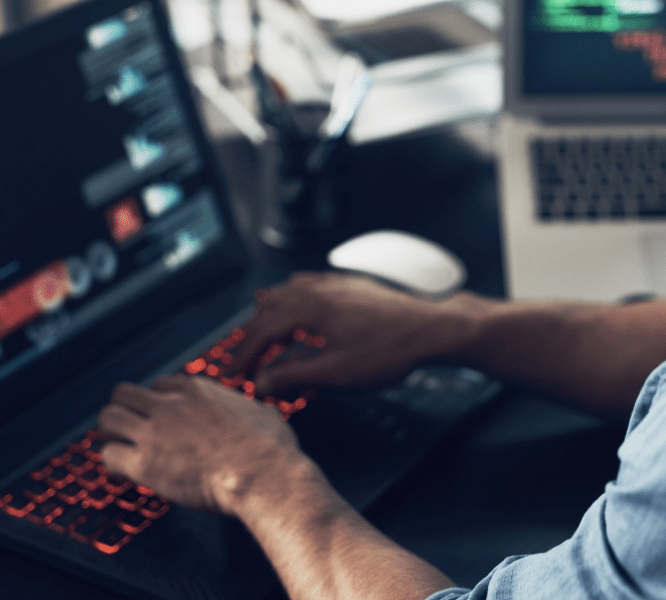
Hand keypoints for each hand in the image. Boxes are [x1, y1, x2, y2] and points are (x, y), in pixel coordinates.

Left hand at [98, 375, 302, 515]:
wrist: (263, 474)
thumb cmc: (269, 448)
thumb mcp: (263, 412)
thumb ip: (249, 408)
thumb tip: (258, 412)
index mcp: (197, 390)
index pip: (159, 384)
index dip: (158, 402)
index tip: (161, 418)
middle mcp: (171, 404)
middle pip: (123, 393)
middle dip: (125, 410)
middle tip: (132, 430)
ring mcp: (155, 431)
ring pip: (107, 418)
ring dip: (113, 434)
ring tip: (124, 448)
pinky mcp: (145, 463)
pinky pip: (109, 455)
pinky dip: (114, 464)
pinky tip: (126, 471)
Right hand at [227, 272, 465, 395]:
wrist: (432, 327)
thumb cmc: (391, 349)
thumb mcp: (336, 373)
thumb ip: (294, 377)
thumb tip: (262, 383)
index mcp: (310, 307)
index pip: (262, 330)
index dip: (243, 354)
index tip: (232, 372)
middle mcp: (319, 289)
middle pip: (270, 307)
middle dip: (251, 334)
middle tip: (241, 358)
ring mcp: (337, 283)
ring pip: (289, 292)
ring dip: (270, 314)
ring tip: (262, 334)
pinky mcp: (353, 285)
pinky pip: (311, 286)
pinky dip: (294, 299)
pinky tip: (300, 308)